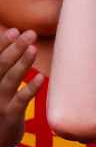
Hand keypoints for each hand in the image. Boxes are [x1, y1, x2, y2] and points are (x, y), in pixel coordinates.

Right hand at [0, 28, 42, 146]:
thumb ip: (4, 71)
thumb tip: (17, 48)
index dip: (2, 44)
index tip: (14, 30)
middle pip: (0, 65)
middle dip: (14, 48)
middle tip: (29, 33)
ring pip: (9, 80)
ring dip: (22, 63)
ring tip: (33, 48)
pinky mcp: (9, 116)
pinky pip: (21, 100)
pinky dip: (30, 88)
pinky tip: (41, 78)